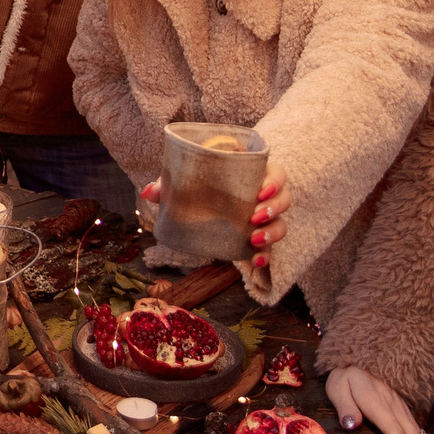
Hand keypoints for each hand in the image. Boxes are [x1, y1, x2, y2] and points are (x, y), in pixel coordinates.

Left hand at [141, 168, 286, 264]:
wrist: (200, 205)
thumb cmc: (199, 185)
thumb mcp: (186, 182)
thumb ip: (170, 184)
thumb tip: (149, 193)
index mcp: (252, 174)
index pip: (276, 173)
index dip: (274, 181)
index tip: (261, 191)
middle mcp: (263, 196)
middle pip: (284, 198)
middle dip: (274, 208)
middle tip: (254, 216)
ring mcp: (264, 218)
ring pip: (282, 223)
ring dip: (272, 232)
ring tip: (253, 239)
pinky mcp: (259, 237)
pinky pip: (271, 248)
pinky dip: (266, 255)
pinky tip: (256, 261)